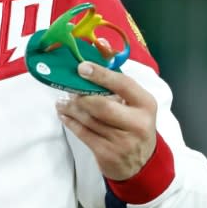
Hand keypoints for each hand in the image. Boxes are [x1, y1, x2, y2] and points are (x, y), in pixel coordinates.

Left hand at [55, 61, 157, 180]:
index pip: (123, 84)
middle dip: (80, 97)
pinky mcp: (108, 154)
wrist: (142, 164)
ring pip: (89, 120)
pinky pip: (83, 133)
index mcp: (145, 104)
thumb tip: (102, 43)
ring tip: (61, 101)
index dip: (100, 75)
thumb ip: (116, 76)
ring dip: (70, 108)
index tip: (81, 67)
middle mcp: (137, 123)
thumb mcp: (134, 102)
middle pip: (101, 105)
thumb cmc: (134, 124)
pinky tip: (64, 115)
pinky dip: (70, 122)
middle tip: (67, 89)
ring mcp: (122, 141)